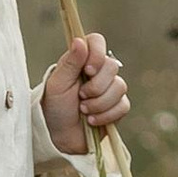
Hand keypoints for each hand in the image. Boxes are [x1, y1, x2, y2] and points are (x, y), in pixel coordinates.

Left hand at [40, 32, 128, 157]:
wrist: (58, 136)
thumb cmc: (54, 107)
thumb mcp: (58, 84)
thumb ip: (70, 62)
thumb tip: (79, 40)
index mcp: (81, 60)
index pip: (97, 42)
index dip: (96, 55)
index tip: (87, 71)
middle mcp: (98, 71)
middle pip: (112, 66)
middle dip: (96, 87)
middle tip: (80, 97)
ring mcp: (109, 89)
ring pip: (120, 87)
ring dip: (99, 103)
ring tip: (83, 111)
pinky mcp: (117, 107)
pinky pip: (123, 106)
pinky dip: (106, 115)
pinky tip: (92, 121)